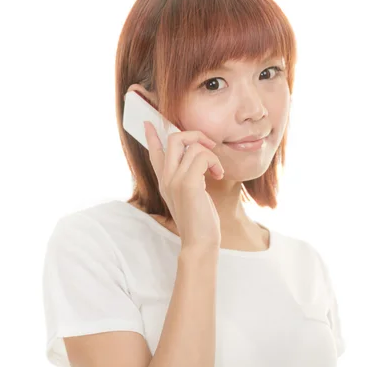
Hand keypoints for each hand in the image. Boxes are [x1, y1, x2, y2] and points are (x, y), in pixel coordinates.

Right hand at [144, 121, 223, 249]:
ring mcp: (175, 180)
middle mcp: (166, 178)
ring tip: (217, 171)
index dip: (152, 136)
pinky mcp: (188, 183)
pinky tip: (218, 175)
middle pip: (174, 139)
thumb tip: (198, 161)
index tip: (148, 123)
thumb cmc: (199, 222)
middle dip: (195, 134)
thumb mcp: (191, 196)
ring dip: (211, 154)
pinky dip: (214, 162)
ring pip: (192, 146)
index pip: (154, 153)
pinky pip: (202, 156)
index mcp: (165, 181)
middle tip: (210, 145)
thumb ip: (189, 178)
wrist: (199, 243)